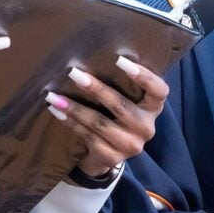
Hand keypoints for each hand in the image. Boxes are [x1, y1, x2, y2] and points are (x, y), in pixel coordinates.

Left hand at [45, 57, 170, 177]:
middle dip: (96, 89)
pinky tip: (57, 112)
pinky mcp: (112, 157)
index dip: (144, 76)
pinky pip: (88, 136)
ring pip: (100, 123)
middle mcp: (147, 127)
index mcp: (153, 108)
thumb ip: (120, 85)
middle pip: (121, 106)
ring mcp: (131, 145)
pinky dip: (71, 122)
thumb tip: (91, 55)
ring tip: (54, 96)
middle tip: (74, 74)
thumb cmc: (115, 117)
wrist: (107, 154)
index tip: (121, 61)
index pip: (159, 90)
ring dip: (75, 108)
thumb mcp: (126, 101)